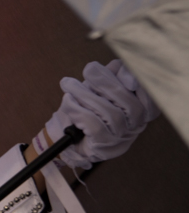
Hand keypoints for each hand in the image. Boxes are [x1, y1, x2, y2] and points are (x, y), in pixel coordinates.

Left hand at [44, 59, 160, 169]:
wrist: (62, 134)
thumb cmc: (83, 107)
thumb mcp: (98, 87)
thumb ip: (111, 75)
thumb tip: (119, 65)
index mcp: (140, 111)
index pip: (151, 99)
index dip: (141, 84)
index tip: (121, 71)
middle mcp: (135, 126)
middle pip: (130, 103)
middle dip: (106, 82)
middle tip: (87, 71)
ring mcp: (121, 139)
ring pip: (111, 113)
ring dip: (86, 94)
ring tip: (68, 84)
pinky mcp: (103, 146)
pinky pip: (95, 125)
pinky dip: (78, 109)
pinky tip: (68, 101)